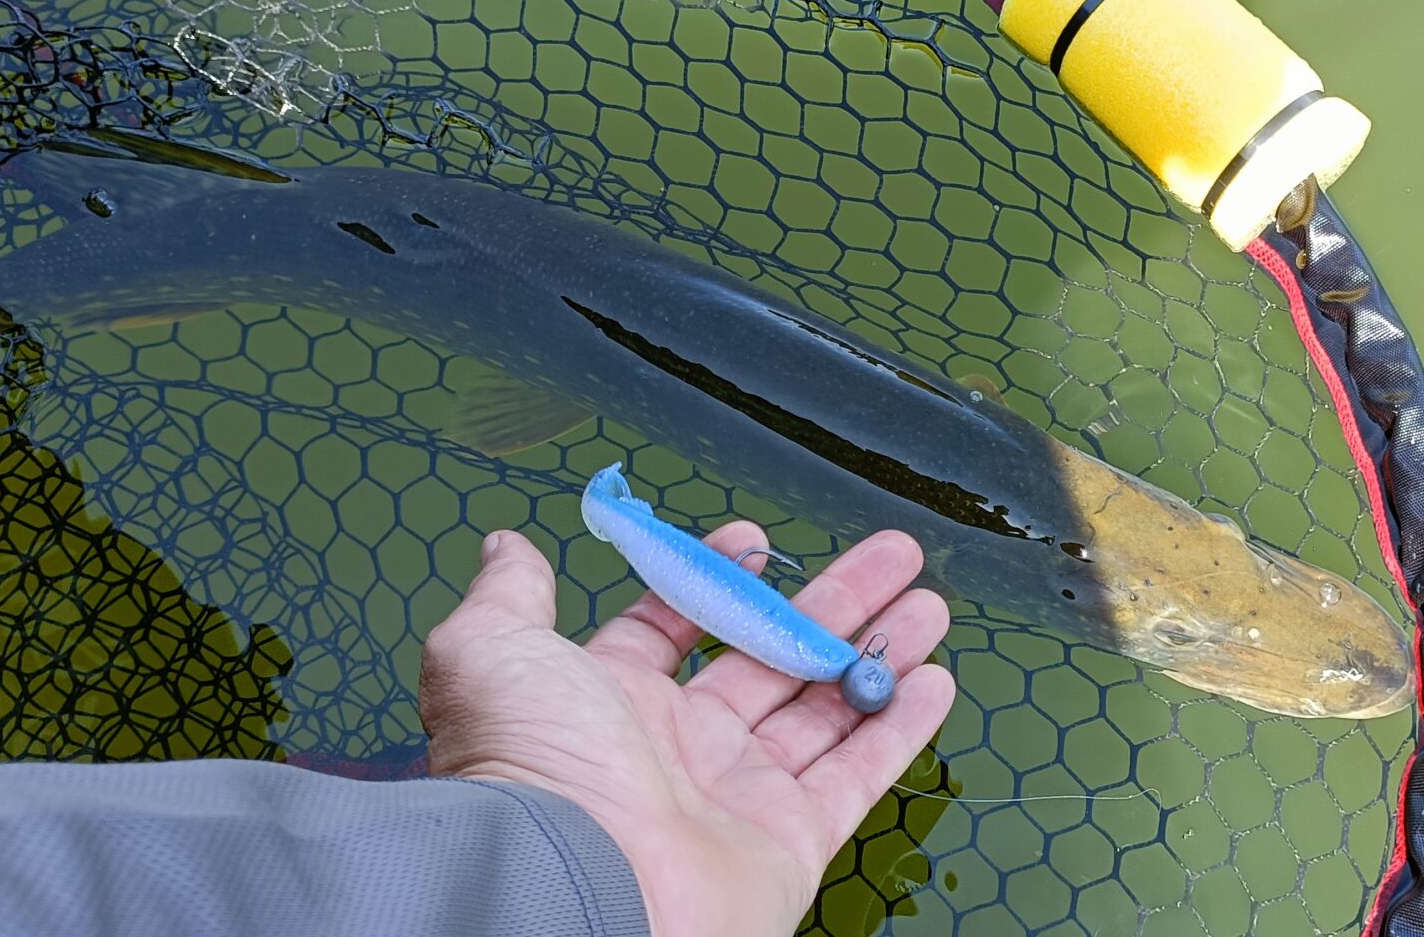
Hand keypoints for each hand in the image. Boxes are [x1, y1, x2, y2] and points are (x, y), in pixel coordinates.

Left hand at [420, 523, 956, 936]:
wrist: (568, 884)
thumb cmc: (525, 765)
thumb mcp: (489, 651)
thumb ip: (507, 596)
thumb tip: (505, 547)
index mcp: (609, 699)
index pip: (675, 627)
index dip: (717, 579)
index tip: (757, 539)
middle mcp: (678, 748)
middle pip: (771, 658)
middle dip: (834, 603)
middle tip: (891, 558)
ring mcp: (738, 796)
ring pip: (825, 709)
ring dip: (879, 653)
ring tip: (928, 605)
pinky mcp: (789, 843)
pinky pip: (857, 777)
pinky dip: (900, 730)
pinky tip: (934, 681)